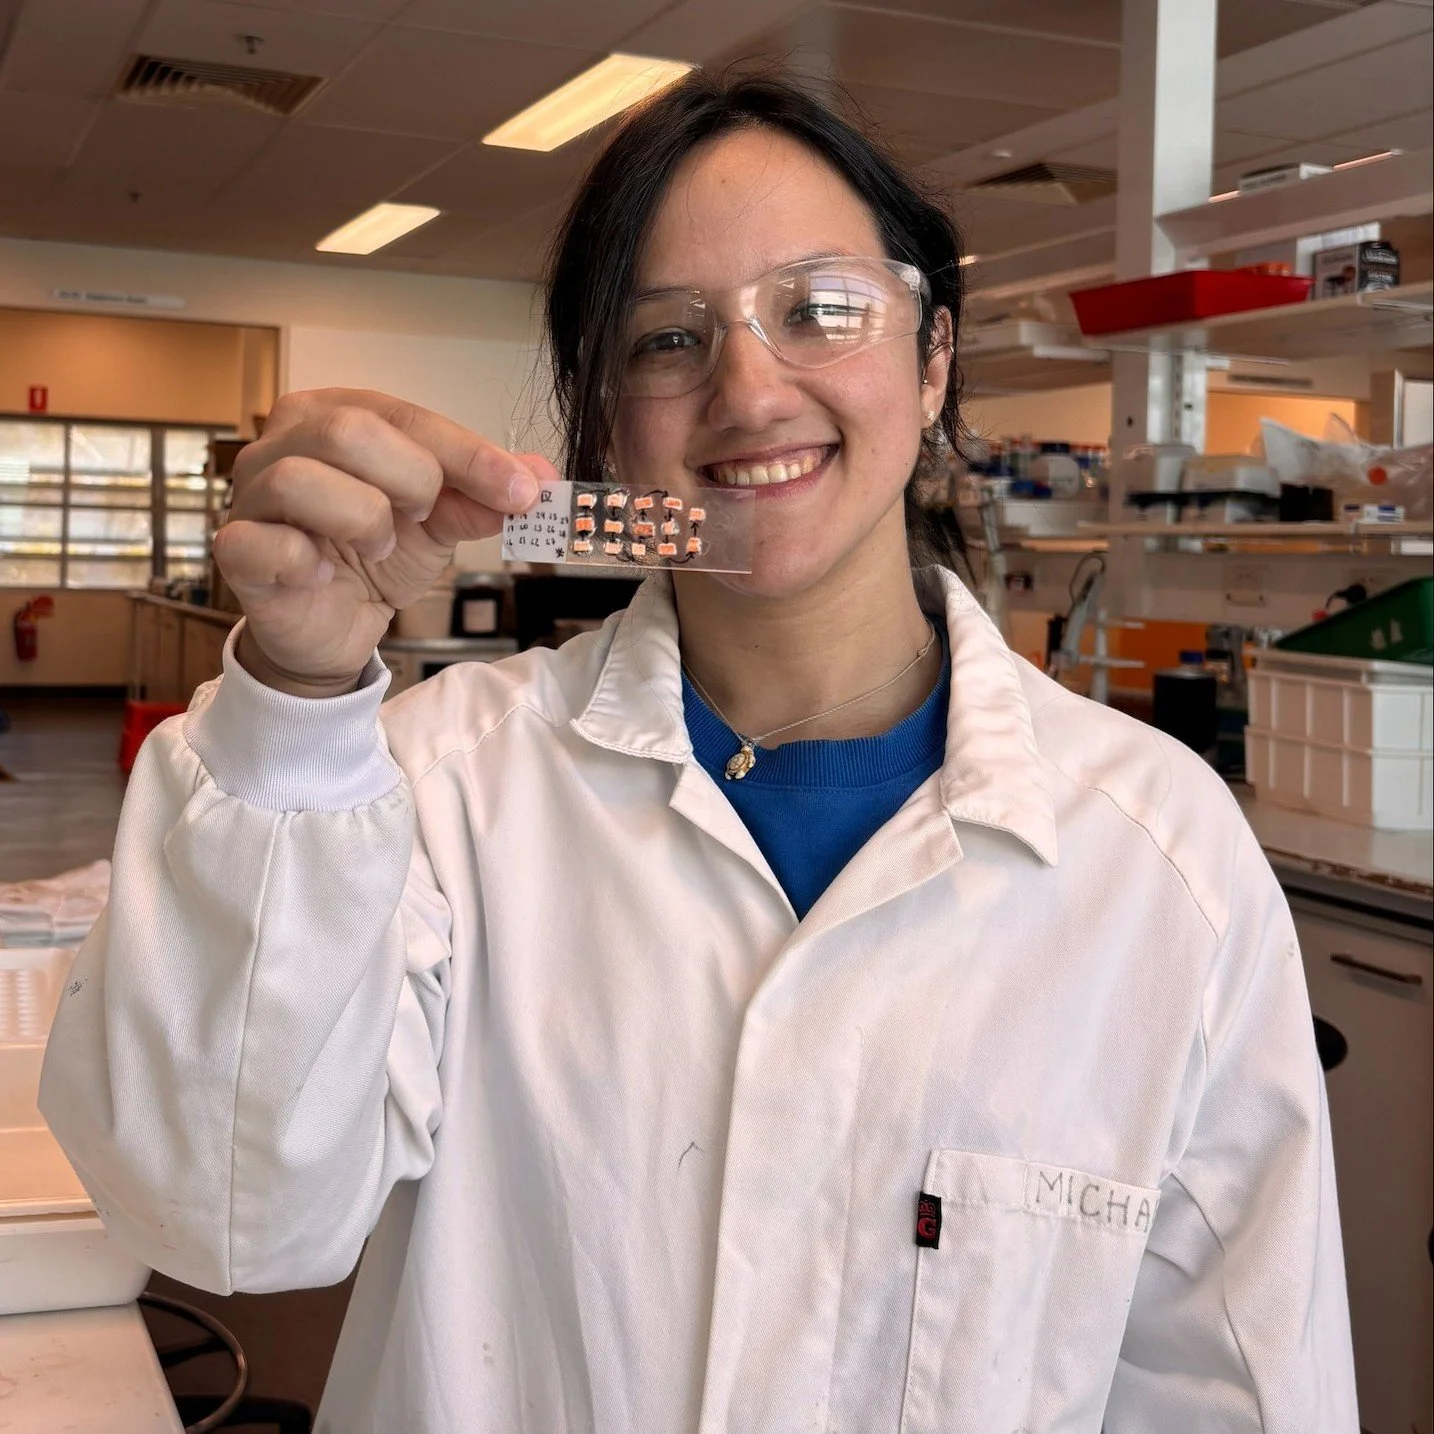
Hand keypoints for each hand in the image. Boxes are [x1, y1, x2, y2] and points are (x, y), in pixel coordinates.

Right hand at [215, 389, 554, 695]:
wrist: (334, 628)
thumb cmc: (374, 557)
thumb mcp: (440, 523)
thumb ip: (482, 497)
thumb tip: (538, 478)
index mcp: (334, 415)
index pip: (405, 416)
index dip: (469, 455)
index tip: (522, 490)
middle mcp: (283, 442)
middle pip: (347, 430)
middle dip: (409, 479)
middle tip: (424, 517)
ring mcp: (251, 495)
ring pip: (302, 479)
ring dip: (363, 520)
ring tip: (377, 547)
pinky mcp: (237, 550)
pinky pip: (267, 543)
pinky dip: (311, 562)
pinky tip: (327, 575)